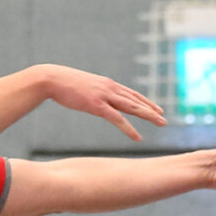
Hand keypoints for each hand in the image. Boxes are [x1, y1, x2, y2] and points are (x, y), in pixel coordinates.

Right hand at [40, 65, 165, 140]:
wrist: (52, 78)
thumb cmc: (64, 83)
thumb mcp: (84, 86)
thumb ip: (94, 92)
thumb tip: (96, 98)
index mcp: (108, 84)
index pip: (132, 93)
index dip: (145, 101)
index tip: (156, 108)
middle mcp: (110, 88)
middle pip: (136, 100)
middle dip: (152, 110)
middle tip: (164, 119)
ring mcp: (105, 96)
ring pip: (132, 107)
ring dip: (148, 116)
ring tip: (161, 123)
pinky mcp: (97, 106)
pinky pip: (118, 119)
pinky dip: (129, 129)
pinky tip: (138, 137)